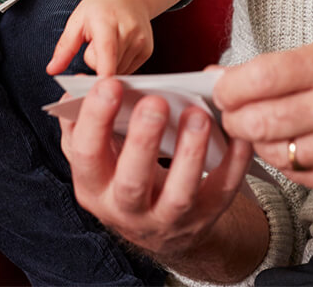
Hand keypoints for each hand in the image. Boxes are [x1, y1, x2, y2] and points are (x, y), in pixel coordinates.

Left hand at [47, 0, 153, 75]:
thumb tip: (52, 70)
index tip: (95, 89)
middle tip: (95, 45)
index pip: (107, 54)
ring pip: (119, 72)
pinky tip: (118, 48)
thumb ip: (65, 47)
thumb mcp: (77, 21)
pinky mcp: (147, 50)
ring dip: (109, 65)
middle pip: (109, 67)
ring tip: (108, 44)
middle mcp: (128, 32)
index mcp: (107, 23)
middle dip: (97, 64)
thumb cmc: (99, 7)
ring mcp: (141, 42)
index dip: (102, 75)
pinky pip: (129, 70)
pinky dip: (120, 65)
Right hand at [59, 78, 257, 268]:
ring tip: (197, 114)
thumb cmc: (124, 176)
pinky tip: (237, 133)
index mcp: (94, 186)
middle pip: (131, 181)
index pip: (87, 155)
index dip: (96, 120)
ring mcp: (167, 218)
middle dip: (143, 141)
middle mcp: (126, 209)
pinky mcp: (204, 217)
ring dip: (189, 152)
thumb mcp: (98, 157)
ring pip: (179, 193)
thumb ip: (84, 124)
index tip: (111, 84)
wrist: (159, 228)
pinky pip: (222, 191)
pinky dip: (233, 162)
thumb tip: (75, 90)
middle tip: (155, 102)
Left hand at [214, 39, 312, 197]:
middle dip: (234, 119)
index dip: (229, 87)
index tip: (220, 88)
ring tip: (265, 128)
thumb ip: (280, 68)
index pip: (261, 77)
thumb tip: (222, 76)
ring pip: (275, 153)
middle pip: (260, 122)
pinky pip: (297, 175)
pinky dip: (287, 161)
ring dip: (259, 143)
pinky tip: (295, 145)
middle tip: (232, 114)